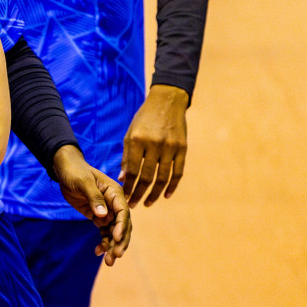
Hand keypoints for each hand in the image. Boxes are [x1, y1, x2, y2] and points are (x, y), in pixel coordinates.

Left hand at [50, 145, 130, 265]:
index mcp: (115, 192)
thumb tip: (103, 215)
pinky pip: (104, 232)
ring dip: (112, 246)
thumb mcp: (83, 182)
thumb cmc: (75, 172)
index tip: (116, 238)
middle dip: (120, 241)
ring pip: (114, 232)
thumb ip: (93, 197)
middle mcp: (114, 203)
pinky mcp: (98, 217)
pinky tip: (98, 252)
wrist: (64, 170)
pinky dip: (103, 243)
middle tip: (115, 256)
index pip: (123, 211)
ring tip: (109, 262)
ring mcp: (107, 211)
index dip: (121, 226)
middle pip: (122, 225)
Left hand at [120, 85, 188, 206]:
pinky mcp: (182, 148)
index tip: (125, 197)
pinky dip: (172, 186)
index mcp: (137, 140)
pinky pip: (178, 172)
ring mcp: (170, 147)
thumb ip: (127, 156)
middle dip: (139, 194)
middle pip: (147, 177)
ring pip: (163, 177)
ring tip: (148, 203)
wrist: (167, 102)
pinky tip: (166, 195)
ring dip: (155, 194)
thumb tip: (124, 179)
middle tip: (134, 205)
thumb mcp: (130, 134)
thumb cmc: (144, 119)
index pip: (133, 171)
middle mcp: (154, 144)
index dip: (129, 187)